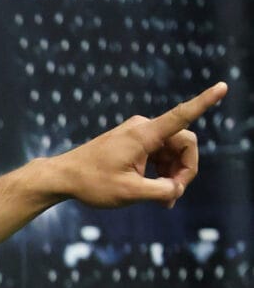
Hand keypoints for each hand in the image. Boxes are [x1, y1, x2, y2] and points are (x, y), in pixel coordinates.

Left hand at [48, 83, 225, 210]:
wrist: (62, 177)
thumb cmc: (92, 183)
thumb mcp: (129, 194)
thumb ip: (160, 191)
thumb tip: (176, 188)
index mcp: (144, 134)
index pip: (181, 115)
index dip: (205, 102)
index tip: (223, 87)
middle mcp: (143, 128)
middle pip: (184, 143)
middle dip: (184, 170)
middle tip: (172, 196)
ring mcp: (139, 134)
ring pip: (173, 151)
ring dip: (173, 174)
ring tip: (162, 200)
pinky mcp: (134, 142)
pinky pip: (160, 154)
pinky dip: (162, 172)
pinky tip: (156, 192)